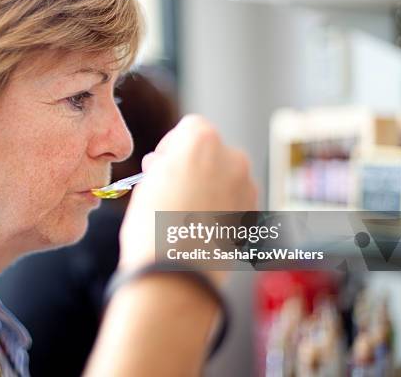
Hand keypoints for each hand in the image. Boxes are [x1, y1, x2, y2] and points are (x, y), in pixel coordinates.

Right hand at [119, 115, 257, 271]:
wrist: (176, 274)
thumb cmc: (154, 228)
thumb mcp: (146, 184)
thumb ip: (162, 166)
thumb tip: (165, 165)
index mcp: (202, 141)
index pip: (191, 126)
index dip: (173, 145)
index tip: (162, 164)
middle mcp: (232, 157)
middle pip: (213, 151)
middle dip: (195, 165)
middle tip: (173, 189)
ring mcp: (248, 186)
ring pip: (227, 176)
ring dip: (210, 187)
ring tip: (187, 214)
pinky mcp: (254, 215)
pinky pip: (236, 200)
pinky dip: (223, 208)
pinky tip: (202, 228)